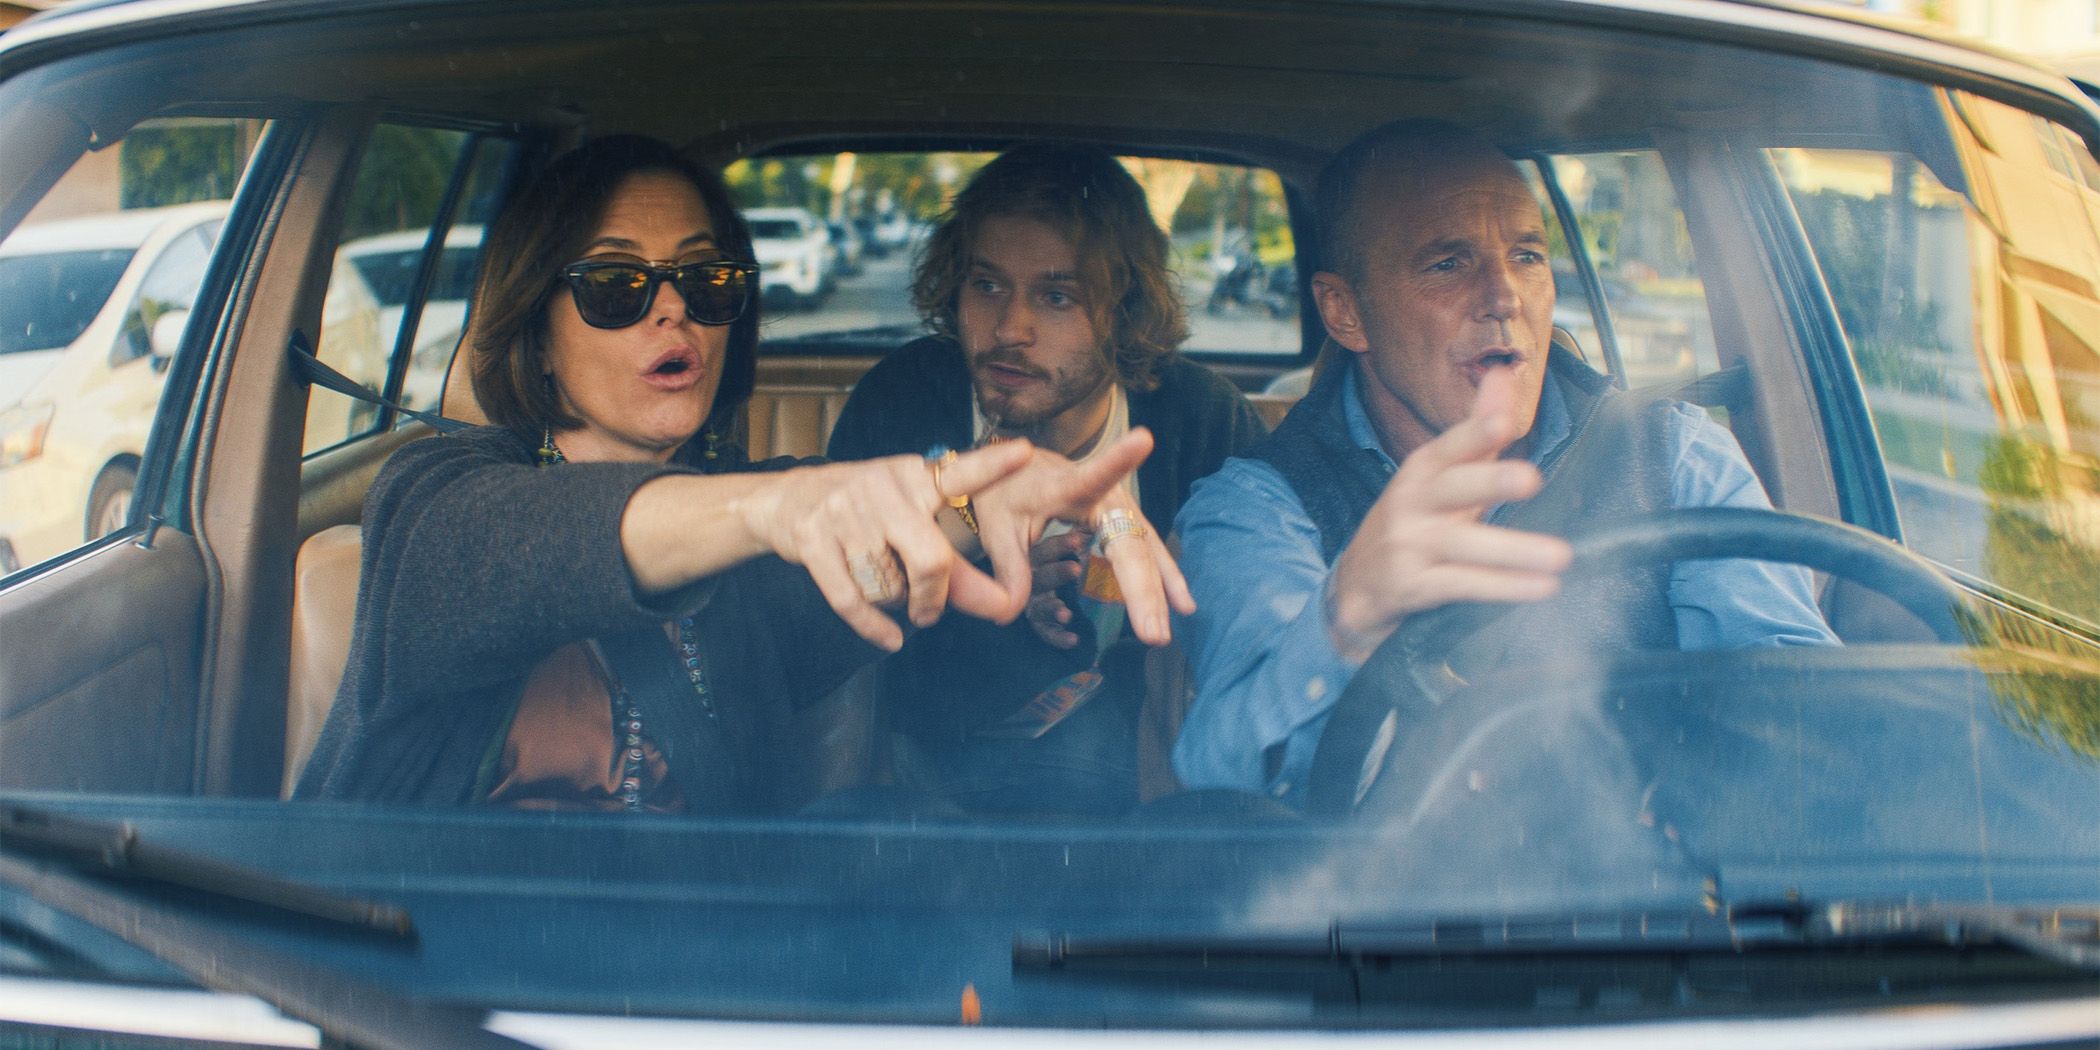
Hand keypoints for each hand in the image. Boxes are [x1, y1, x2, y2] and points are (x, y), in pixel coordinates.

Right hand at [741, 440, 1034, 650]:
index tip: (1025, 454)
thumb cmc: (863, 512)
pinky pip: (851, 600)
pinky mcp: (813, 540)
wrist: (784, 500)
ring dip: (895, 603)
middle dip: (937, 598)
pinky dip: (874, 626)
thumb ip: (952, 557)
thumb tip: (1001, 605)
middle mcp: (881, 488)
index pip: (960, 473)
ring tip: (890, 592)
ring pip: (888, 586)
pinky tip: (890, 637)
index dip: (992, 466)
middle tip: (935, 613)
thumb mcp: (906, 515)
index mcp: (913, 476)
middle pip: (931, 559)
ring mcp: (844, 512)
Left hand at [971, 428, 1194, 646]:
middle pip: (1131, 544)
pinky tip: (1182, 603)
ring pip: (1146, 551)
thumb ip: (1009, 568)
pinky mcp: (1126, 520)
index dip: (1120, 458)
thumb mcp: (998, 529)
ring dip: (1158, 591)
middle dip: (1144, 591)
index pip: (1096, 473)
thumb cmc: (1006, 494)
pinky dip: (1164, 578)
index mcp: (1068, 486)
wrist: (1017, 470)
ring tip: (1164, 631)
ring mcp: (1122, 507)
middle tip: (1153, 634)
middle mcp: (1105, 496)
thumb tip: (1009, 613)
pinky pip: (1148, 551)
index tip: (1143, 438)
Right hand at [1022, 530, 1088, 648]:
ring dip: (1052, 610)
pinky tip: (1074, 639)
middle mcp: (1027, 579)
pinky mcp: (1040, 622)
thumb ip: (1079, 534)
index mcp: (1032, 555)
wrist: (1048, 576)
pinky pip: (1044, 631)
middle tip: (1077, 570)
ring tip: (1066, 614)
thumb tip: (1095, 525)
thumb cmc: (1062, 551)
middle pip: (1036, 578)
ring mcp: (1032, 602)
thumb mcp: (1069, 540)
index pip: (1041, 550)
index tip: (1081, 540)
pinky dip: (1058, 636)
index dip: (1059, 546)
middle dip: (1057, 574)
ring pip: (1037, 607)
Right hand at [1325, 367, 1572, 662]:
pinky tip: (1544, 587)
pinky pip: (1463, 586)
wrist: (1357, 586)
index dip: (1475, 433)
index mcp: (1423, 470)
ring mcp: (1410, 546)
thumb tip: (1503, 372)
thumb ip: (1476, 429)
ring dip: (1513, 550)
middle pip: (1452, 488)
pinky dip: (1503, 587)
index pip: (1451, 447)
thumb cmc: (1413, 521)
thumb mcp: (1438, 474)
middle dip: (1489, 481)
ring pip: (1463, 545)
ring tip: (1562, 555)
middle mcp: (1411, 503)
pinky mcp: (1413, 586)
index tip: (1504, 422)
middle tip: (1531, 478)